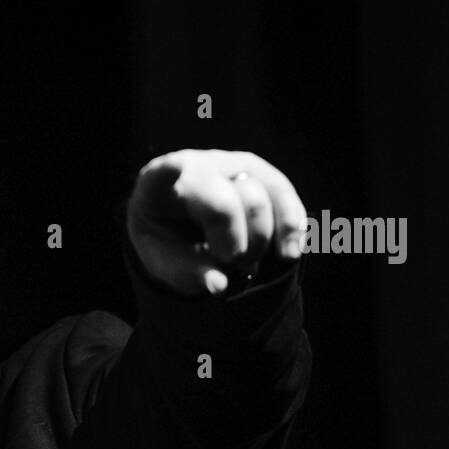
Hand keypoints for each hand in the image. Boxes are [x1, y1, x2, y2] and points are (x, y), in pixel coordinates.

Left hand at [126, 149, 305, 296]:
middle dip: (233, 245)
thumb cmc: (170, 243)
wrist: (188, 228)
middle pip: (224, 202)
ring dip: (260, 242)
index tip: (174, 168)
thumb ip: (186, 274)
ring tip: (247, 265)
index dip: (168, 171)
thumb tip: (220, 284)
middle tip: (229, 264)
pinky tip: (290, 253)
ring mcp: (230, 164)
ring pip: (259, 198)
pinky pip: (284, 196)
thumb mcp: (166, 263)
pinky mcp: (261, 172)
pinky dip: (292, 228)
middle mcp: (195, 167)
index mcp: (156, 187)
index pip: (159, 175)